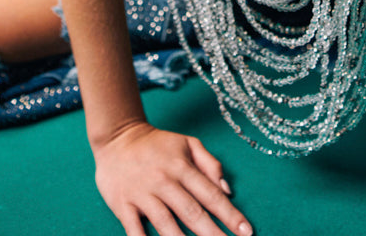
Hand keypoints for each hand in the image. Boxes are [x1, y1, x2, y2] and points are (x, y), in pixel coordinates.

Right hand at [93, 120, 253, 235]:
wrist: (118, 138)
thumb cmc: (157, 144)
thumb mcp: (188, 143)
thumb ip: (210, 164)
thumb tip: (227, 190)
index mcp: (183, 167)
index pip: (211, 195)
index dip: (231, 214)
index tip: (247, 232)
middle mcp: (165, 182)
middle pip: (193, 213)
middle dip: (213, 234)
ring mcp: (143, 194)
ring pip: (166, 224)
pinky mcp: (123, 205)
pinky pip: (134, 230)